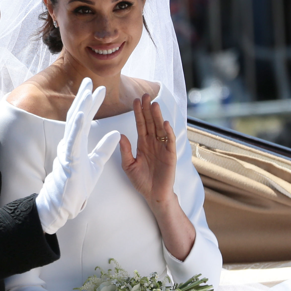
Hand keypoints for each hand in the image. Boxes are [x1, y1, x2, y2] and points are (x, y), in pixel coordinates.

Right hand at [35, 78, 120, 233]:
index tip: (99, 89)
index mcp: (77, 143)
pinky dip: (77, 126)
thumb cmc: (77, 185)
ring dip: (81, 106)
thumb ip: (104, 148)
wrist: (65, 204)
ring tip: (87, 91)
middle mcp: (70, 143)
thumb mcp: (96, 164)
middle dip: (84, 98)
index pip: (85, 119)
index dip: (92, 103)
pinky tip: (82, 114)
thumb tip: (117, 133)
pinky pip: (73, 140)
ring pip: (73, 124)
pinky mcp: (69, 159)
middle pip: (77, 115)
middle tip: (89, 81)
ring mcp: (68, 150)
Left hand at [119, 94, 176, 208]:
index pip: (140, 124)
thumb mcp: (129, 165)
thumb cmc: (141, 181)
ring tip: (154, 104)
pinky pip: (169, 141)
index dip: (138, 112)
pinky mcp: (170, 155)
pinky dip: (168, 132)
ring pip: (160, 128)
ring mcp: (162, 147)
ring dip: (157, 116)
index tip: (135, 100)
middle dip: (148, 109)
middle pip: (150, 122)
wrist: (153, 195)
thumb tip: (120, 135)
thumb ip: (125, 151)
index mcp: (142, 143)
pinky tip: (165, 123)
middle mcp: (153, 143)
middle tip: (145, 95)